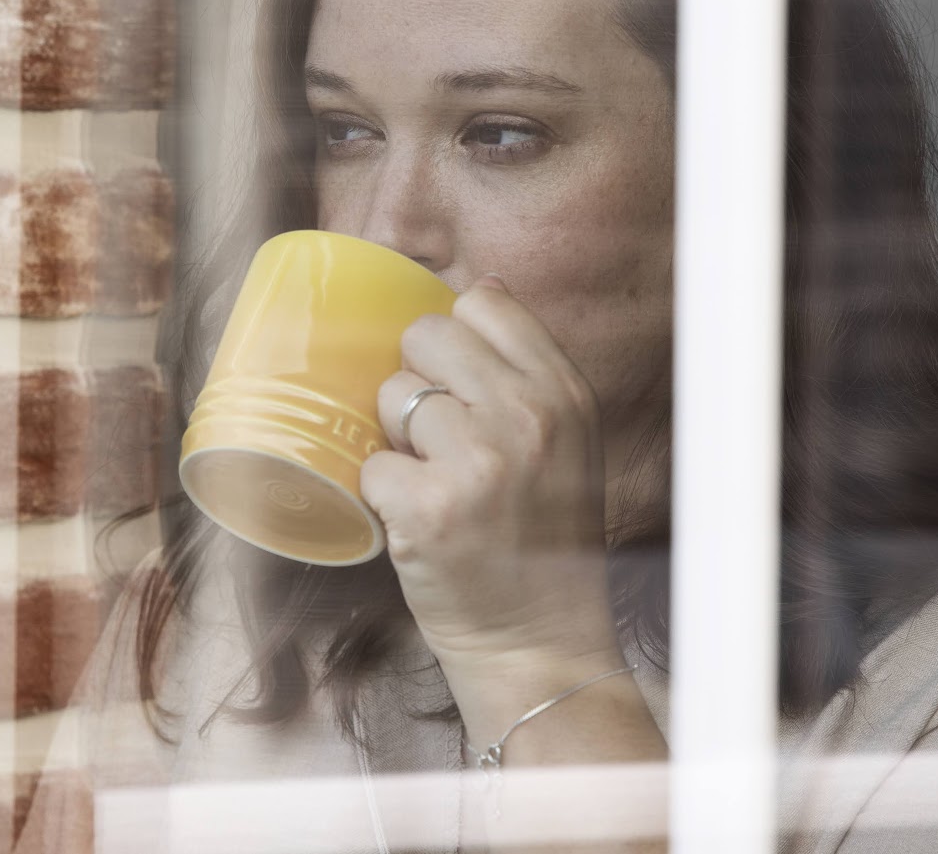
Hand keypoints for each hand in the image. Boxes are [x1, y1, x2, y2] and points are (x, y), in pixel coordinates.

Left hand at [358, 276, 619, 672]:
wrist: (540, 644)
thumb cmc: (544, 540)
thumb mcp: (567, 442)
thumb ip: (527, 370)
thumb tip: (475, 292)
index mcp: (564, 392)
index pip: (484, 304)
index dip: (455, 341)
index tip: (457, 383)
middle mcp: (528, 417)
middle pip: (425, 336)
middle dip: (417, 381)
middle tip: (437, 440)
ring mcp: (478, 461)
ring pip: (391, 397)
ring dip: (397, 441)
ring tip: (434, 485)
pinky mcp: (429, 508)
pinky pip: (370, 464)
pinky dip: (381, 495)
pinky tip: (417, 522)